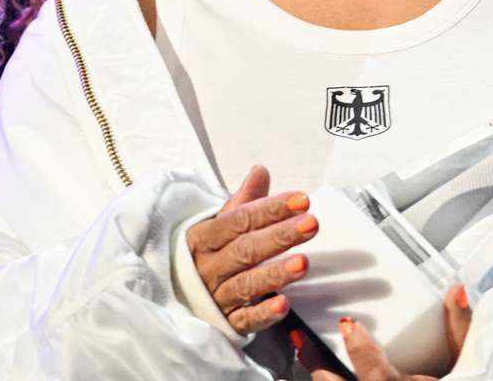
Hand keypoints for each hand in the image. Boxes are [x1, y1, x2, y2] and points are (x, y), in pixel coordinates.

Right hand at [185, 164, 318, 333]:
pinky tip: (284, 304)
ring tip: (303, 262)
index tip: (302, 200)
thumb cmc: (210, 253)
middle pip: (245, 250)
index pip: (239, 221)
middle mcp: (208, 267)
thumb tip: (260, 170)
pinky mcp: (226, 323)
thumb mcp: (220, 224)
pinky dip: (263, 313)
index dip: (270, 209)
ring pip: (246, 284)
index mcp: (204, 238)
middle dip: (280, 236)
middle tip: (311, 223)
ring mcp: (216, 296)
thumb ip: (244, 201)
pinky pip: (245, 320)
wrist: (181, 295)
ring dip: (275, 274)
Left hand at [293, 284, 472, 379]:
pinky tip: (317, 365)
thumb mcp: (466, 361)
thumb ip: (460, 328)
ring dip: (314, 370)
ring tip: (302, 345)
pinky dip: (326, 379)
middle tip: (300, 334)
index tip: (348, 324)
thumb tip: (456, 290)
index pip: (376, 376)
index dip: (360, 351)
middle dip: (315, 362)